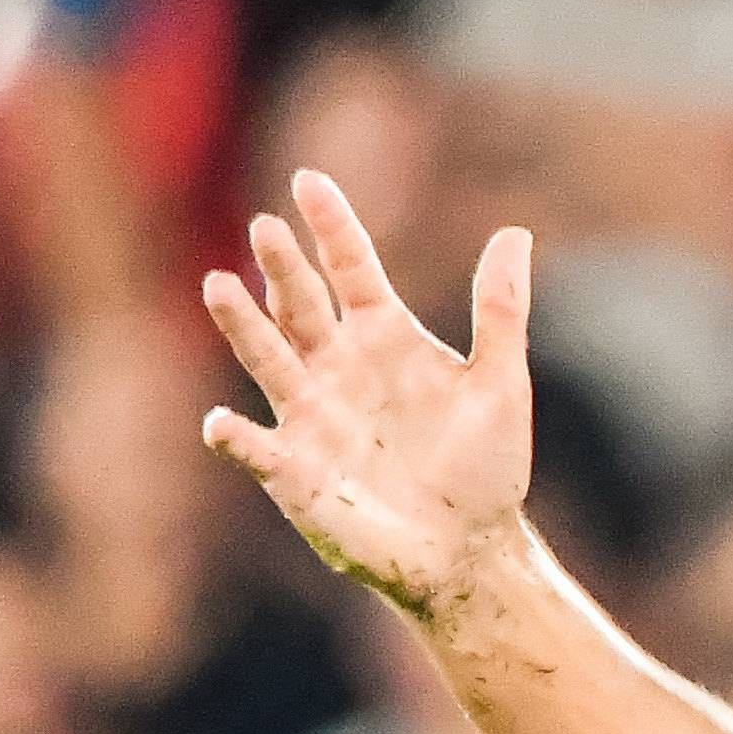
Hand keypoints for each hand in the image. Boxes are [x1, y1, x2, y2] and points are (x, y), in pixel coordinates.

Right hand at [203, 171, 540, 624]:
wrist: (470, 551)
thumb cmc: (485, 467)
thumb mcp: (500, 384)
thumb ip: (500, 311)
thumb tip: (514, 233)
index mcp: (384, 338)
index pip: (351, 268)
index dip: (332, 226)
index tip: (308, 182)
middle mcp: (337, 367)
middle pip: (301, 305)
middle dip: (283, 268)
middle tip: (266, 228)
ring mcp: (310, 416)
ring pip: (268, 360)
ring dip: (243, 327)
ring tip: (218, 285)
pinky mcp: (294, 471)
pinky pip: (257, 448)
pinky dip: (237, 436)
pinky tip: (220, 423)